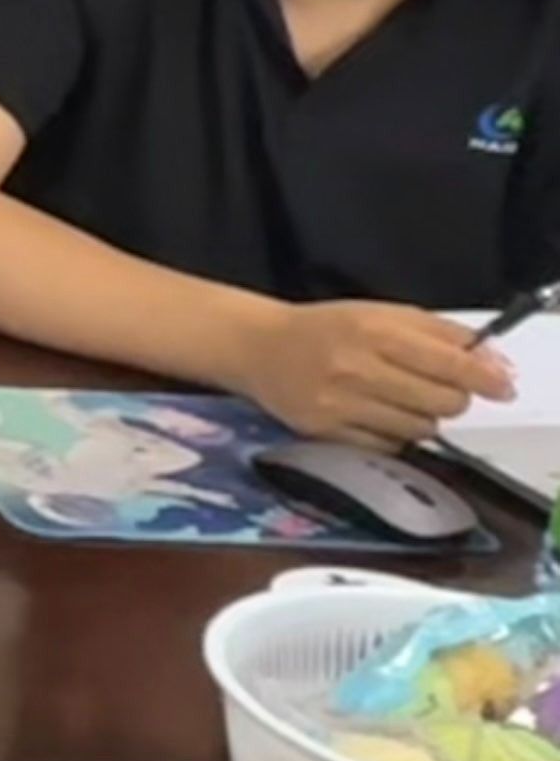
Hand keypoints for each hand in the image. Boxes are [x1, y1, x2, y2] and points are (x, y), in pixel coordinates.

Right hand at [235, 300, 514, 447]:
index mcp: (374, 332)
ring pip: (419, 428)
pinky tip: (378, 415)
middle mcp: (356, 369)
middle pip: (442, 402)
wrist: (258, 347)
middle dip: (452, 398)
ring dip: (423, 417)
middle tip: (439, 388)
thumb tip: (493, 364)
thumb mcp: (382, 313)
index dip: (484, 378)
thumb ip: (439, 334)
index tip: (502, 387)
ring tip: (401, 400)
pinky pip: (388, 446)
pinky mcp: (325, 432)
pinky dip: (394, 434)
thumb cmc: (327, 328)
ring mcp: (339, 404)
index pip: (449, 363)